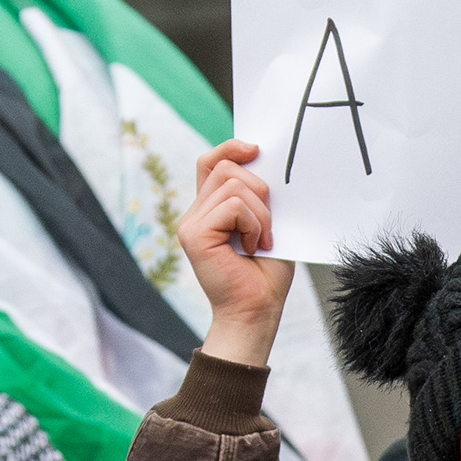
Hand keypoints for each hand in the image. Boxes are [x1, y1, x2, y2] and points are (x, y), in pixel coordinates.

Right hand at [181, 139, 297, 364]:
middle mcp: (194, 214)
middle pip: (225, 167)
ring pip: (232, 185)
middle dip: (259, 188)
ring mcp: (190, 224)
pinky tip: (254, 247)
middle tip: (269, 225)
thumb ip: (258, 197)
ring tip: (262, 241)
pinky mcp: (194, 234)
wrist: (257, 313)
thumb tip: (263, 161)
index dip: (231, 148)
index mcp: (209, 210)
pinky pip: (232, 206)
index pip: (210, 163)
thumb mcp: (266, 226)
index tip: (256, 149)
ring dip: (260, 213)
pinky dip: (253, 224)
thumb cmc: (265, 276)